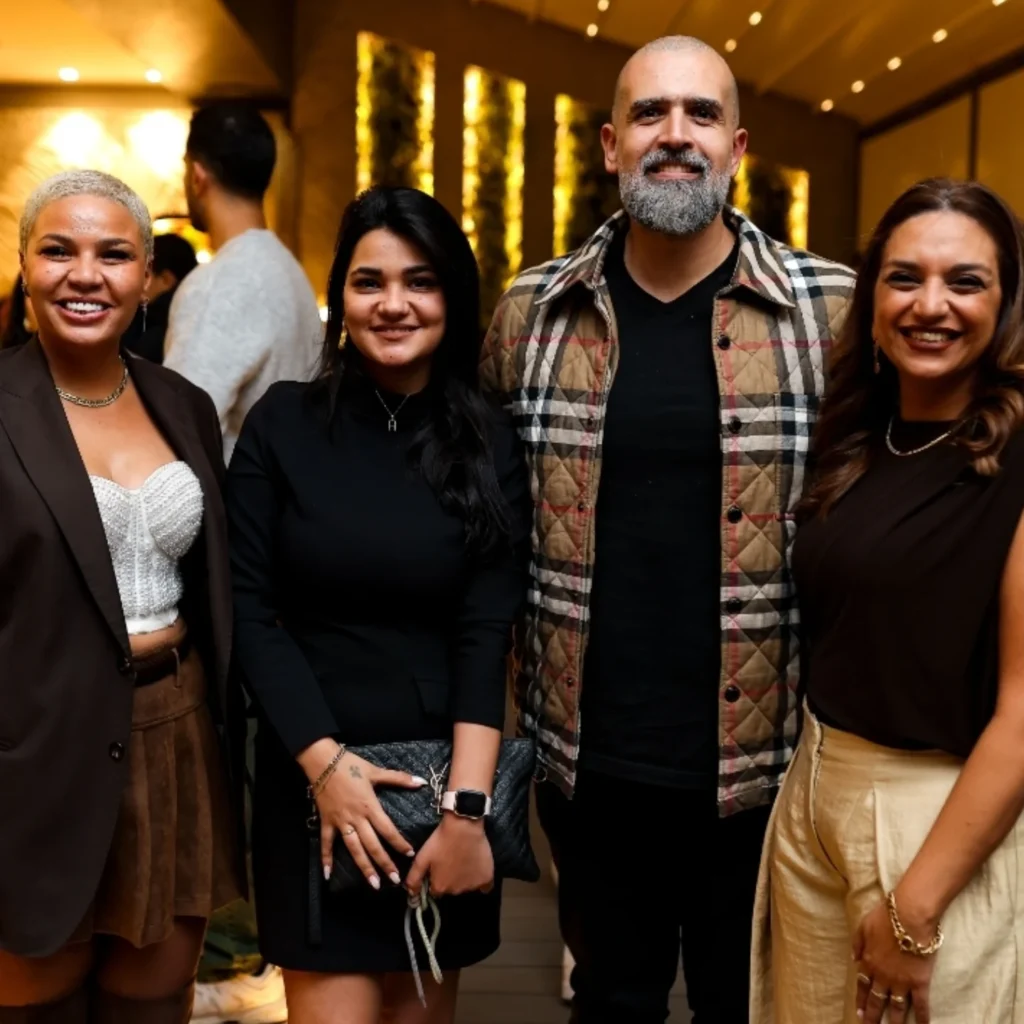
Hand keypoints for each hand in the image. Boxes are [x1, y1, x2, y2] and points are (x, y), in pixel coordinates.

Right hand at [298, 739, 426, 890]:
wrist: (322, 761)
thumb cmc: (350, 765)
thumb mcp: (376, 771)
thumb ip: (399, 779)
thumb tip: (421, 782)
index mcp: (370, 806)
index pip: (387, 829)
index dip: (399, 843)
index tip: (409, 855)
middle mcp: (356, 818)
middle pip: (372, 845)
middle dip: (384, 863)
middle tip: (395, 880)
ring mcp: (340, 822)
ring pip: (353, 849)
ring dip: (363, 867)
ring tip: (372, 884)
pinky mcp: (326, 822)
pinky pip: (326, 843)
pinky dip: (325, 858)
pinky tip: (327, 875)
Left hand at [405, 813, 494, 896]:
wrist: (464, 825)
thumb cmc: (441, 840)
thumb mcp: (422, 857)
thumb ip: (414, 878)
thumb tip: (411, 895)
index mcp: (440, 887)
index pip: (435, 891)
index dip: (436, 878)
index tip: (439, 866)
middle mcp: (456, 891)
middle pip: (451, 889)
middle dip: (450, 878)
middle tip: (450, 860)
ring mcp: (473, 886)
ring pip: (466, 886)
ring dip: (464, 878)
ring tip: (463, 859)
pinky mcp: (486, 878)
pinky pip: (484, 887)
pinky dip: (480, 881)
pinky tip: (477, 869)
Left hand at [853, 899, 936, 1023]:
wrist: (909, 917)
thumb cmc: (885, 917)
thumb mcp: (863, 925)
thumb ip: (857, 943)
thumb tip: (854, 959)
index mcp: (869, 961)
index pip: (862, 985)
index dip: (860, 999)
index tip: (858, 1012)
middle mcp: (883, 976)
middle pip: (876, 999)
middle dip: (872, 1015)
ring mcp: (902, 982)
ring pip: (896, 1007)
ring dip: (893, 1021)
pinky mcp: (920, 983)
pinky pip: (921, 1005)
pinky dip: (922, 1018)